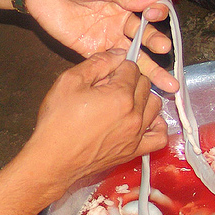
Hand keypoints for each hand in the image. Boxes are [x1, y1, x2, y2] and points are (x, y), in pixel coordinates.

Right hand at [20, 49, 166, 199]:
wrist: (54, 160)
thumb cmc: (57, 123)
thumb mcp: (69, 82)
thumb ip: (97, 63)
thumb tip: (117, 54)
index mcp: (120, 95)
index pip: (132, 68)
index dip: (119, 66)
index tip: (108, 73)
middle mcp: (134, 115)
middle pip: (145, 85)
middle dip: (131, 80)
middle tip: (111, 87)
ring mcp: (137, 135)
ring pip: (156, 106)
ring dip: (144, 99)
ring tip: (126, 102)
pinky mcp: (135, 150)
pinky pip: (160, 136)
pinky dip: (157, 126)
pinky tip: (144, 121)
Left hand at [25, 0, 177, 92]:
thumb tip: (156, 0)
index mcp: (127, 1)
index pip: (149, 11)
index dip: (156, 14)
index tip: (157, 16)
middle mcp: (122, 22)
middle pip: (145, 38)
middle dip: (156, 45)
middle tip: (164, 50)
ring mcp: (108, 39)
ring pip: (133, 57)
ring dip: (150, 69)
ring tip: (167, 84)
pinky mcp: (93, 52)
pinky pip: (111, 66)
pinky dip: (123, 76)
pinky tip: (136, 86)